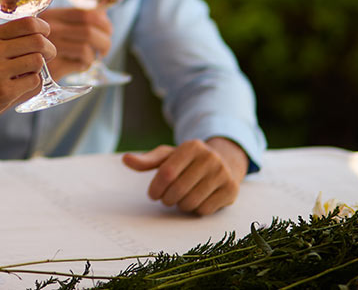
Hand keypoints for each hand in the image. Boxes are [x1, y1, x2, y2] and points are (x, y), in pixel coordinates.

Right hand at [0, 17, 54, 157]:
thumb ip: (2, 40)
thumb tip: (37, 31)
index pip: (28, 22)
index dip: (43, 28)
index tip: (45, 35)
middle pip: (38, 41)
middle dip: (49, 49)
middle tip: (48, 56)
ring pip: (38, 61)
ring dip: (39, 68)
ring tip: (28, 73)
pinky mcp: (3, 92)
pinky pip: (34, 82)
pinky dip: (32, 84)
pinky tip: (19, 87)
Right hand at [38, 7, 111, 81]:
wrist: (18, 73)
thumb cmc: (38, 50)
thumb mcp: (50, 29)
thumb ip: (72, 20)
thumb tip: (103, 14)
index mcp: (49, 16)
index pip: (85, 13)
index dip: (103, 22)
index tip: (108, 31)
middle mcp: (47, 30)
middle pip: (89, 30)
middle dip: (104, 40)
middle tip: (104, 49)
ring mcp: (48, 49)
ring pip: (86, 47)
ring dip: (94, 55)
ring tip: (90, 59)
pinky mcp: (52, 68)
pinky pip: (80, 63)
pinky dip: (86, 65)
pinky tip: (79, 66)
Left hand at [121, 137, 248, 215]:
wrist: (224, 162)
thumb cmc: (188, 161)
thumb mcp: (168, 156)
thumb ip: (147, 161)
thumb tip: (125, 159)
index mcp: (192, 146)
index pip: (166, 173)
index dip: (155, 188)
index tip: (152, 195)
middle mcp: (210, 158)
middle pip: (177, 190)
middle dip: (166, 199)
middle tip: (166, 199)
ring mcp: (223, 174)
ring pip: (191, 202)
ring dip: (180, 205)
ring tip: (180, 199)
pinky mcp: (231, 190)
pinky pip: (204, 210)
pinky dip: (195, 210)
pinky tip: (196, 201)